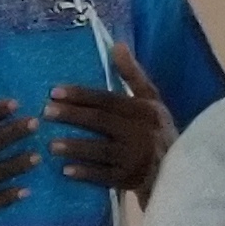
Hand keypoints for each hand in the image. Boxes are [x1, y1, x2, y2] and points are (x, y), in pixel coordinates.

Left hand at [48, 45, 169, 196]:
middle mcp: (141, 132)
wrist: (179, 170)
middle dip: (72, 116)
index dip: (80, 95)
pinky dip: (85, 173)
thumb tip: (116, 46)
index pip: (107, 99)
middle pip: (100, 121)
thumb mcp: (151, 101)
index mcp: (143, 110)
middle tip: (45, 112)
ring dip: (75, 147)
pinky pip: (104, 176)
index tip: (54, 91)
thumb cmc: (158, 131)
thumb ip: (132, 75)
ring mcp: (136, 158)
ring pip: (100, 150)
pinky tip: (65, 170)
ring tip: (51, 144)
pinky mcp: (130, 180)